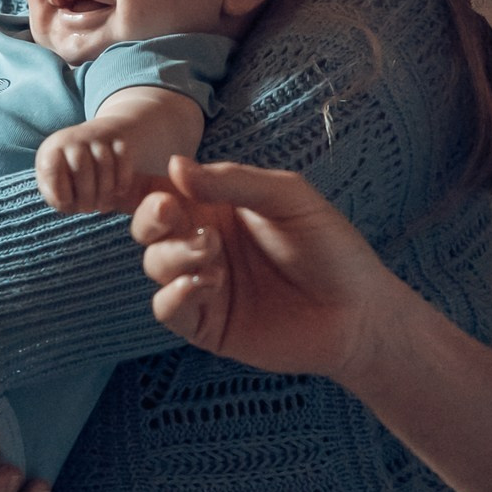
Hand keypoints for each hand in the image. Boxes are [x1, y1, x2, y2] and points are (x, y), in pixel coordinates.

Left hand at [35, 124, 154, 214]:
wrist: (94, 143)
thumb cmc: (70, 175)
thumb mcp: (56, 184)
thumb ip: (55, 196)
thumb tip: (64, 201)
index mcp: (51, 151)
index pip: (52, 169)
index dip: (60, 191)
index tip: (68, 203)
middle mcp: (71, 139)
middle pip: (80, 165)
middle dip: (87, 194)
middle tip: (90, 210)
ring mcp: (94, 135)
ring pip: (103, 161)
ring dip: (106, 189)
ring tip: (104, 206)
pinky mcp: (116, 135)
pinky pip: (122, 155)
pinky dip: (123, 178)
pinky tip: (119, 192)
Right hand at [130, 157, 412, 381]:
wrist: (358, 312)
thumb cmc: (330, 247)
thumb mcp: (287, 198)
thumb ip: (232, 181)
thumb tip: (174, 166)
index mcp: (218, 206)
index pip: (164, 190)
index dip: (140, 185)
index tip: (133, 179)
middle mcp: (204, 242)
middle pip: (148, 225)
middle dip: (150, 217)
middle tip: (171, 212)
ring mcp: (203, 284)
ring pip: (154, 263)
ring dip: (172, 254)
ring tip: (211, 255)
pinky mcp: (207, 325)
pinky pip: (167, 308)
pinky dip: (174, 294)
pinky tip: (205, 284)